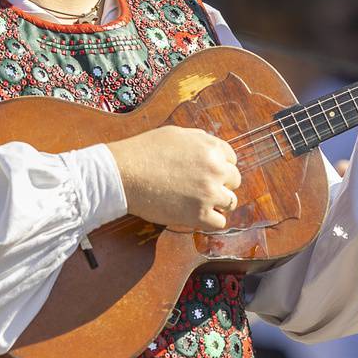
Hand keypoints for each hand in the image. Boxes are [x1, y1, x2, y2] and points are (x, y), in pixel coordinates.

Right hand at [105, 125, 240, 230]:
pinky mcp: (198, 215)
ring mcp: (209, 193)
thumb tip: (212, 147)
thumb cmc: (143, 151)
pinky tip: (200, 217)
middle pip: (234, 181)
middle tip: (202, 188)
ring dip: (219, 203)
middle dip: (221, 184)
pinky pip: (220, 223)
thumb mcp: (176, 134)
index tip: (208, 173)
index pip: (232, 160)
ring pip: (231, 202)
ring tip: (201, 203)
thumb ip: (199, 140)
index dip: (220, 167)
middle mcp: (216, 169)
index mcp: (211, 148)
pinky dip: (212, 221)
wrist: (123, 173)